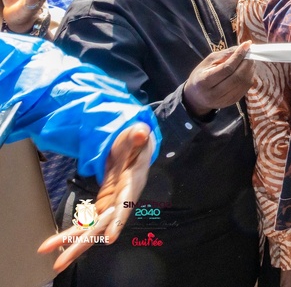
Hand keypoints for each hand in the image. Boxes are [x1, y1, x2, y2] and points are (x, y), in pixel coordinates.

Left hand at [38, 122, 155, 271]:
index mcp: (132, 183)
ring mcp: (111, 204)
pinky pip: (87, 221)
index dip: (119, 221)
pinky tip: (56, 241)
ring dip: (70, 241)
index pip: (126, 204)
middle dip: (81, 243)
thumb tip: (140, 132)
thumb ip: (138, 135)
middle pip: (103, 225)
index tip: (111, 238)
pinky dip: (72, 231)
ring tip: (47, 250)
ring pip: (92, 227)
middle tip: (60, 261)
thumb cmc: (135, 141)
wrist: (135, 148)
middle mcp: (122, 199)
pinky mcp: (102, 205)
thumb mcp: (137, 135)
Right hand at [182, 41, 255, 116]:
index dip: (238, 56)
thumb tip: (242, 48)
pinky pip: (246, 88)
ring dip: (250, 69)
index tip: (246, 45)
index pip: (227, 68)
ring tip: (250, 60)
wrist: (197, 97)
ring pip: (243, 83)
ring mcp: (224, 100)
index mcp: (204, 81)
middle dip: (247, 62)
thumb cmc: (201, 75)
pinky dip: (249, 77)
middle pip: (237, 77)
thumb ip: (224, 55)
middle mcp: (214, 93)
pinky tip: (248, 70)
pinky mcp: (232, 102)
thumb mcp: (208, 61)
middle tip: (250, 53)